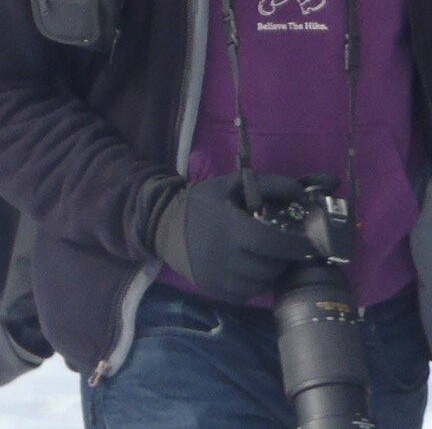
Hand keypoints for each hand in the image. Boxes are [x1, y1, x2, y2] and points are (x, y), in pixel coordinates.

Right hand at [147, 173, 325, 302]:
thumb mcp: (231, 185)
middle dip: (284, 258)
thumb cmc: (202, 204)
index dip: (298, 246)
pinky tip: (249, 268)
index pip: (274, 244)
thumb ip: (269, 184)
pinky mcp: (215, 290)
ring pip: (262, 283)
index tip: (312, 245)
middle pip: (272, 267)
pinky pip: (248, 293)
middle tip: (284, 248)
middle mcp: (224, 258)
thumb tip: (302, 192)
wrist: (164, 226)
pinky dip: (255, 283)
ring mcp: (219, 278)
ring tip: (266, 257)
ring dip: (270, 271)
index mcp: (230, 228)